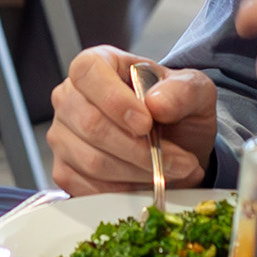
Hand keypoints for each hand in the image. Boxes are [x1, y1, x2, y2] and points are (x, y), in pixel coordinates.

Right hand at [49, 46, 215, 193]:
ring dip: (138, 173)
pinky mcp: (64, 171)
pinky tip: (148, 184)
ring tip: (172, 172)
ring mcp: (62, 136)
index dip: (115, 100)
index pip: (89, 72)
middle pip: (91, 125)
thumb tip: (157, 104)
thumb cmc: (176, 110)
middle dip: (139, 149)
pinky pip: (88, 188)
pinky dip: (124, 192)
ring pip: (92, 161)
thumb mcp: (194, 90)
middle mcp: (70, 97)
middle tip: (177, 160)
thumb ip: (183, 90)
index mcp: (97, 64)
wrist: (177, 145)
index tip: (146, 123)